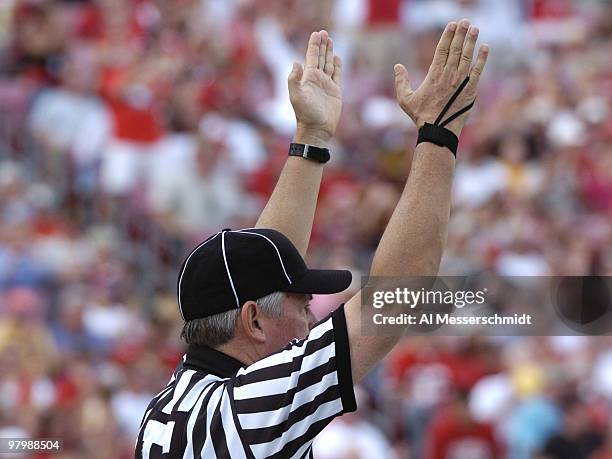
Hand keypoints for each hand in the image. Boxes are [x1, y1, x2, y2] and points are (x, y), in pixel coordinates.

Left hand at [289, 30, 341, 146]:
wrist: (317, 129)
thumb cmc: (305, 114)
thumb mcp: (296, 96)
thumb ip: (293, 79)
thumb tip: (296, 62)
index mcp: (308, 77)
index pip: (311, 56)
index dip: (314, 44)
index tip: (317, 33)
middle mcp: (317, 79)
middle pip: (320, 57)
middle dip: (322, 45)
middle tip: (324, 33)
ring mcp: (326, 85)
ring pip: (328, 64)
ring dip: (329, 52)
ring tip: (330, 40)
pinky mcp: (335, 92)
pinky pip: (337, 75)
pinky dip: (337, 66)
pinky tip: (337, 58)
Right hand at [394, 19, 488, 136]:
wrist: (437, 130)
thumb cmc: (420, 116)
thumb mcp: (405, 99)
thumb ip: (401, 81)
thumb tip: (397, 66)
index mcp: (433, 75)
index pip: (442, 50)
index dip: (447, 35)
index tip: (452, 25)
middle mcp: (448, 75)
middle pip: (456, 49)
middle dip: (461, 34)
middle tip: (465, 21)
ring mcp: (461, 82)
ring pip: (467, 57)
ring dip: (471, 41)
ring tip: (475, 29)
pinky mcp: (471, 90)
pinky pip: (478, 71)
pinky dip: (482, 59)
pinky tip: (485, 48)